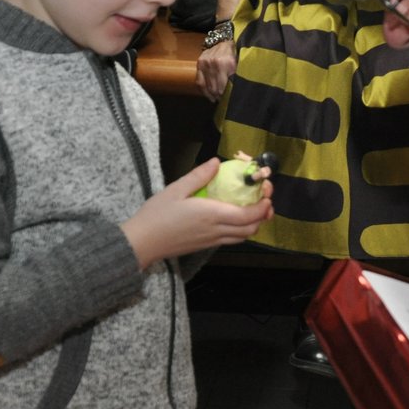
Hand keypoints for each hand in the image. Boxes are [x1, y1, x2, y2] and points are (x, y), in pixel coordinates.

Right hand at [121, 157, 272, 266]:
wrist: (142, 243)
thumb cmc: (156, 215)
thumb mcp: (175, 190)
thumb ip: (198, 176)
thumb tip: (217, 162)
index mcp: (211, 215)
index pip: (248, 215)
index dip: (263, 205)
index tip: (266, 192)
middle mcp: (216, 230)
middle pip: (251, 228)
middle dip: (263, 214)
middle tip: (263, 198)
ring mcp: (212, 241)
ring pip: (243, 236)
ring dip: (254, 223)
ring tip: (253, 207)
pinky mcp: (206, 246)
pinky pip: (232, 239)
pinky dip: (241, 229)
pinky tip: (234, 217)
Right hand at [195, 41, 235, 100]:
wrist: (224, 39)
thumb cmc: (236, 53)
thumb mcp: (241, 63)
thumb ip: (239, 76)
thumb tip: (239, 93)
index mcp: (228, 63)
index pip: (226, 86)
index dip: (228, 96)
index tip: (230, 101)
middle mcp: (215, 63)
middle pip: (216, 88)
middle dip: (220, 97)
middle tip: (225, 102)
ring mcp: (205, 63)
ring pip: (207, 87)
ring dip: (213, 96)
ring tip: (218, 100)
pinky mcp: (199, 63)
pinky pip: (199, 82)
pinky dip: (204, 91)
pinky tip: (210, 97)